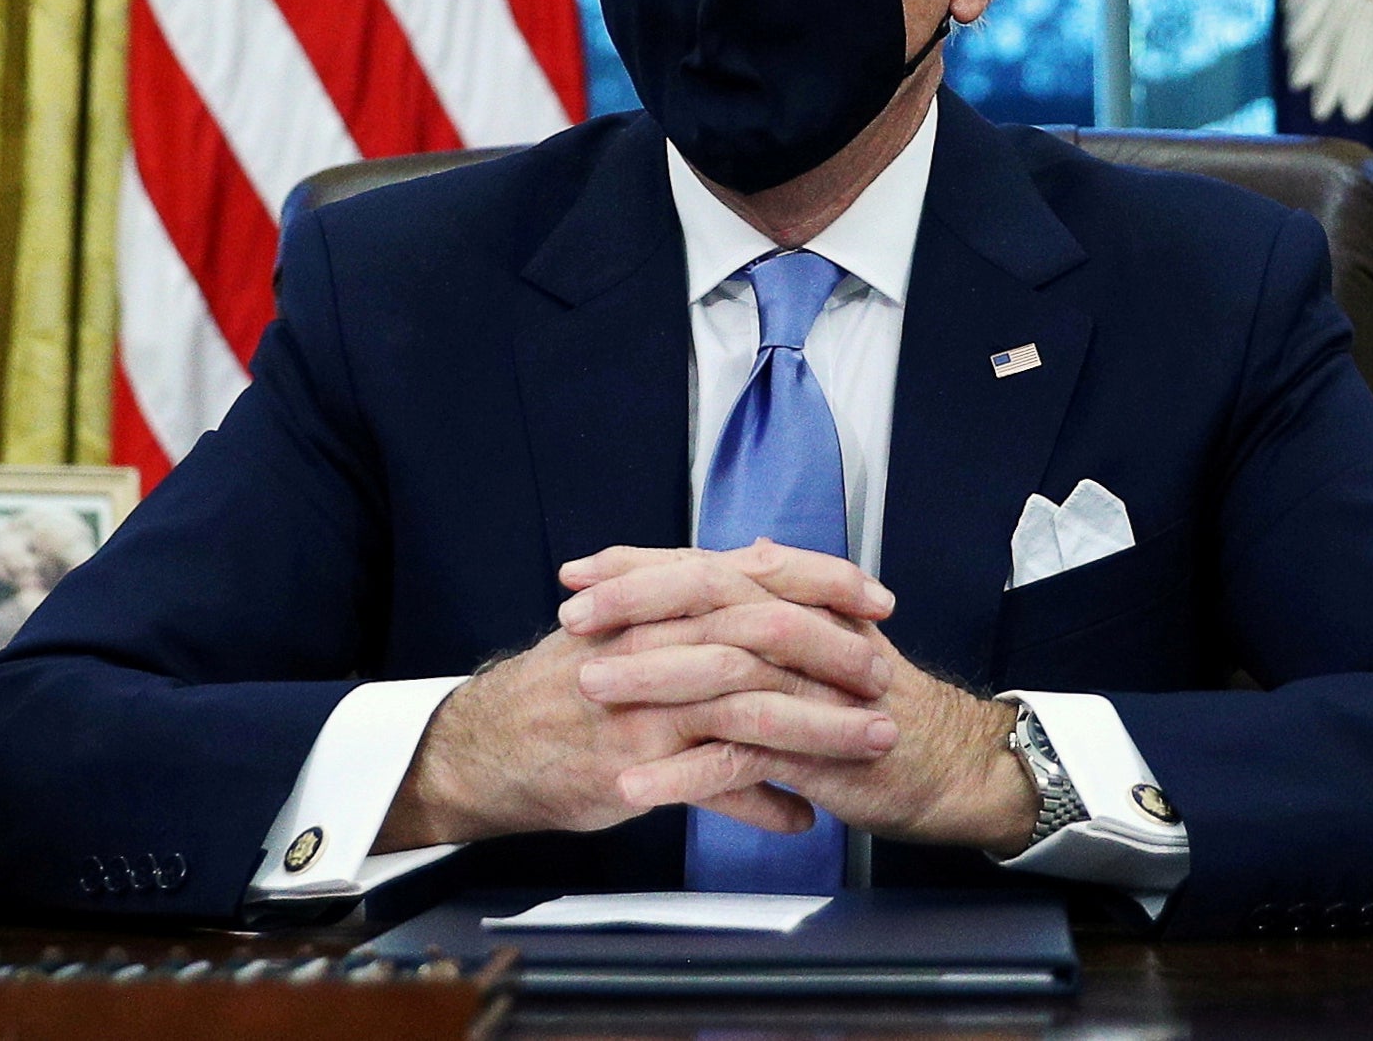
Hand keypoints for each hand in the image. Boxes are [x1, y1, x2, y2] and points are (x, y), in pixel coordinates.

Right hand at [376, 543, 898, 849]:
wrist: (486, 745)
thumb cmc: (567, 681)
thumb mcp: (630, 617)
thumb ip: (699, 589)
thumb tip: (767, 555)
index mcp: (659, 600)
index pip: (755, 573)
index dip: (824, 581)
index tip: (878, 598)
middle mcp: (654, 642)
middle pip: (762, 634)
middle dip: (835, 653)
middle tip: (886, 674)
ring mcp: (645, 705)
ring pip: (750, 706)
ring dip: (820, 728)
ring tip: (873, 745)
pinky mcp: (632, 765)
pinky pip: (713, 783)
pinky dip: (762, 801)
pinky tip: (801, 817)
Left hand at [572, 545, 1040, 853]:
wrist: (950, 764)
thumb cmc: (877, 703)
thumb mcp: (831, 638)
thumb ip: (787, 595)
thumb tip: (753, 547)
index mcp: (799, 601)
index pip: (709, 566)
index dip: (641, 566)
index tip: (578, 573)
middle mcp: (805, 632)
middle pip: (713, 599)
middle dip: (636, 605)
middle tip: (572, 619)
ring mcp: (812, 690)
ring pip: (723, 670)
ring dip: (651, 679)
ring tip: (588, 689)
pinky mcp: (817, 752)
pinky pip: (742, 758)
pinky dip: (686, 772)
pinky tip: (636, 784)